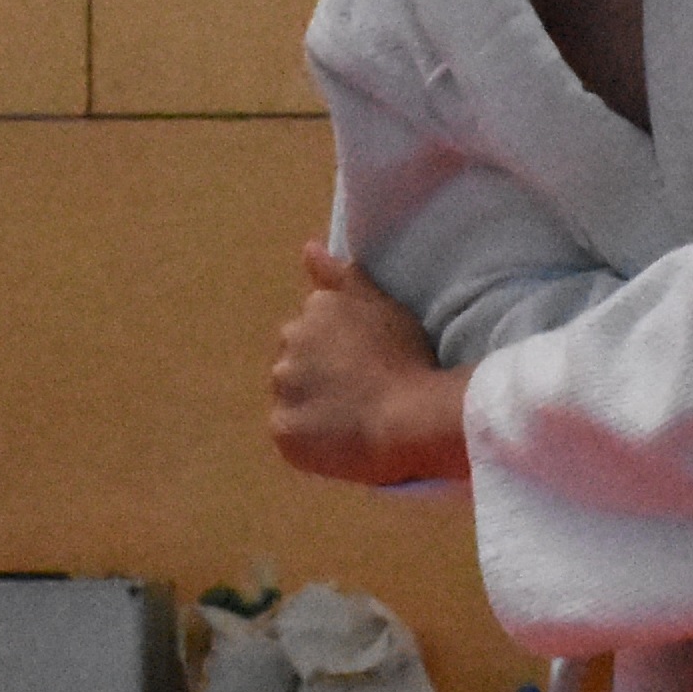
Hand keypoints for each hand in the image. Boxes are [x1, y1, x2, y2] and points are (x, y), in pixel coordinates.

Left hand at [271, 246, 468, 483]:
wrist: (410, 416)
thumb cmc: (407, 359)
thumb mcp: (383, 304)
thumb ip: (342, 276)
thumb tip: (308, 248)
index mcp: (315, 309)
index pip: (313, 330)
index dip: (339, 351)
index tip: (365, 365)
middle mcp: (289, 340)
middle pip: (296, 360)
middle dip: (317, 374)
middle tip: (357, 393)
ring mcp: (283, 386)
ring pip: (291, 397)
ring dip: (311, 406)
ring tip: (350, 420)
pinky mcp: (282, 428)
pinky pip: (290, 436)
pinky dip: (309, 441)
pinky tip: (340, 443)